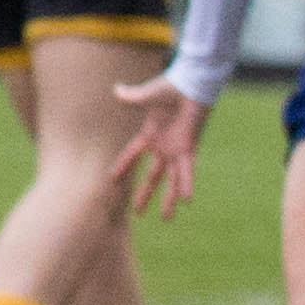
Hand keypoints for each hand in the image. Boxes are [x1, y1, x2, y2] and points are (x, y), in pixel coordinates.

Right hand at [110, 77, 208, 217]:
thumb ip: (133, 96)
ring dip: (168, 198)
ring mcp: (176, 149)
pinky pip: (187, 170)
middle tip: (138, 212)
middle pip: (152, 176)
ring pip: (170, 179)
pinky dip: (186, 184)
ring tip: (166, 218)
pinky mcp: (188, 148)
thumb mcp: (148, 94)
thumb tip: (117, 90)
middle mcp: (162, 147)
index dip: (123, 166)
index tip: (112, 179)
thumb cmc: (171, 87)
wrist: (192, 86)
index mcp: (150, 134)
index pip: (132, 155)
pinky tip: (187, 200)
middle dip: (144, 193)